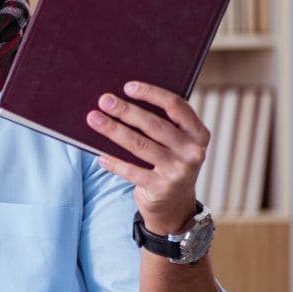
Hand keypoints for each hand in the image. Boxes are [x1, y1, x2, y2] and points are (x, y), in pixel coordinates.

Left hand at [86, 80, 208, 233]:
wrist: (174, 205)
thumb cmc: (168, 161)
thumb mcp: (174, 143)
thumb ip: (160, 123)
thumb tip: (122, 100)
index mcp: (199, 133)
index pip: (176, 106)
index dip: (151, 94)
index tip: (127, 86)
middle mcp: (193, 152)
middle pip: (154, 125)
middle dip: (126, 110)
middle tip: (104, 100)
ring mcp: (179, 171)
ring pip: (139, 145)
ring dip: (113, 130)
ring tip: (93, 119)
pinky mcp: (161, 188)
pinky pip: (131, 171)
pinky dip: (113, 162)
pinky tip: (99, 155)